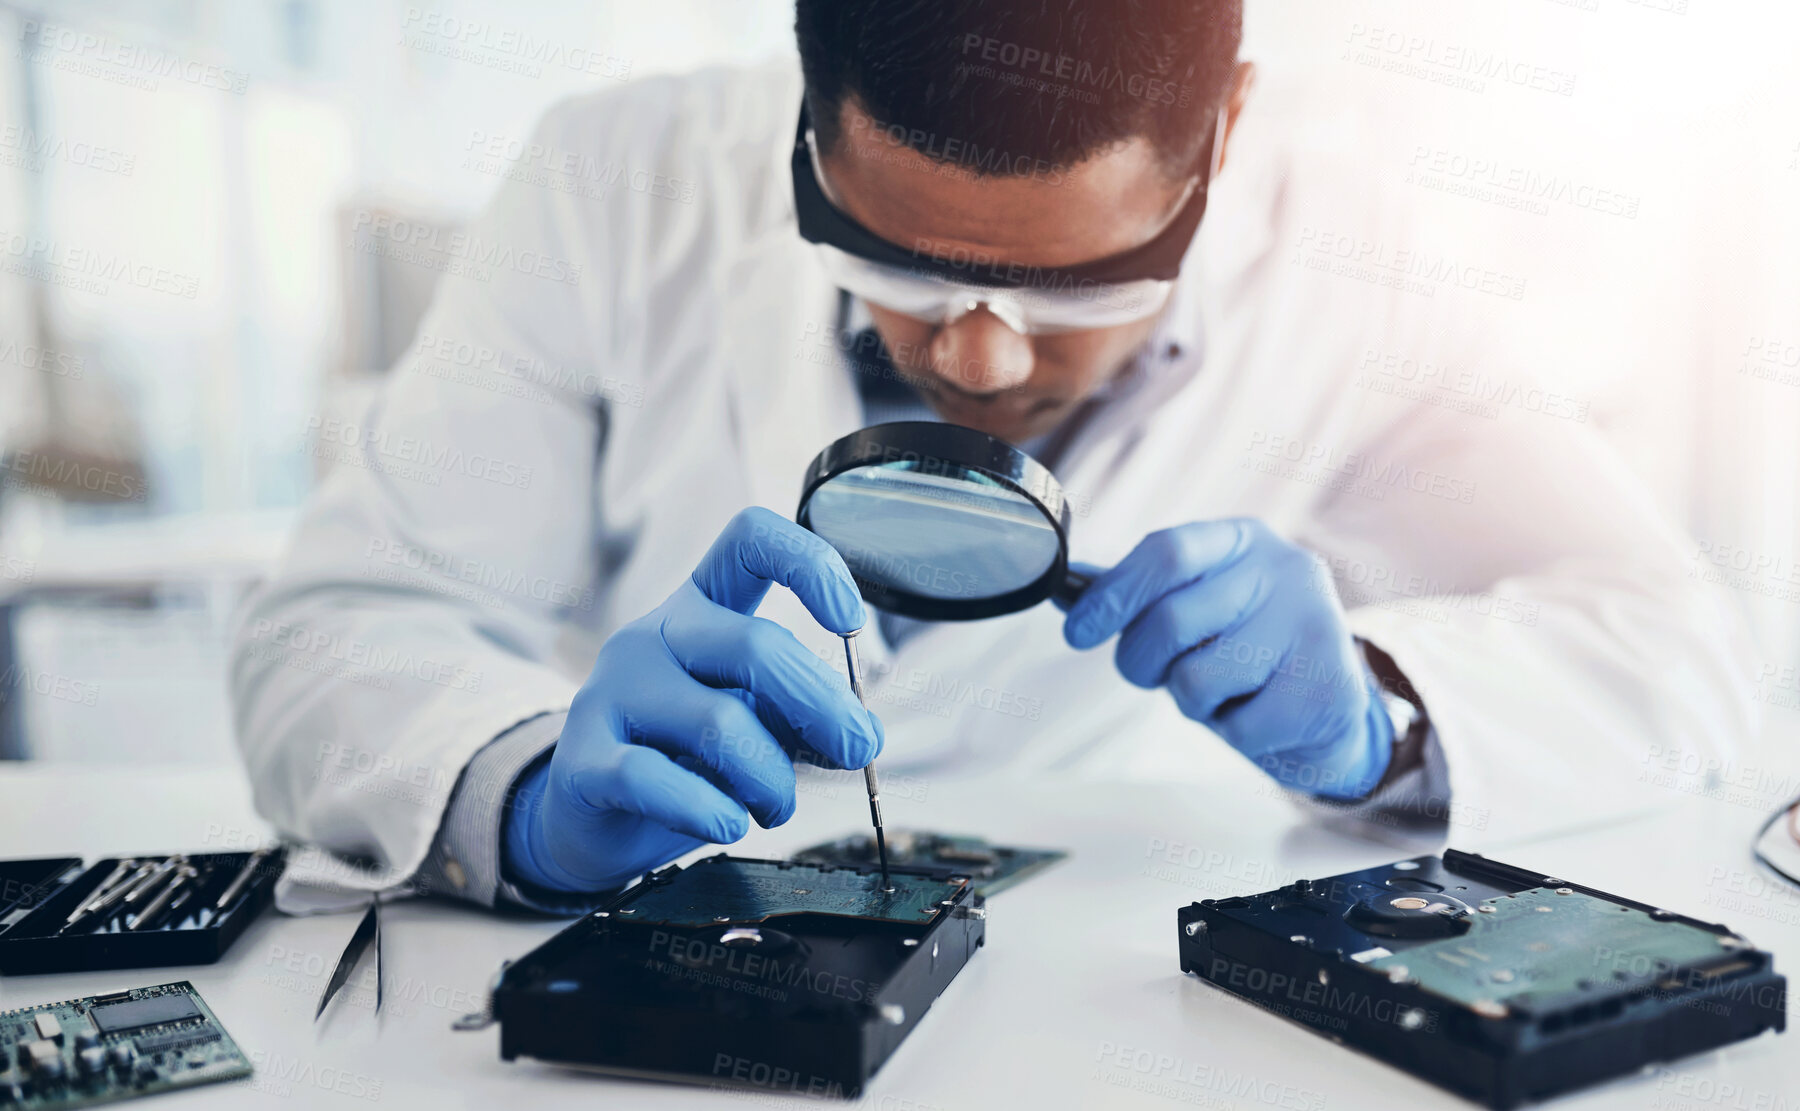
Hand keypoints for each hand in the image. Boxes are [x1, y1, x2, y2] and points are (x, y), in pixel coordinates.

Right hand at [503, 507, 881, 892]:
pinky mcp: (582, 759)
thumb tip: (861, 734)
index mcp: (700, 609)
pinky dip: (709, 810)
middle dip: (823, 706)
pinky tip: (729, 823)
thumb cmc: (683, 758)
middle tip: (858, 751)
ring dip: (771, 778)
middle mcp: (653, 636)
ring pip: (719, 722)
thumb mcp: (755, 723)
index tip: (850, 621)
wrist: (591, 819)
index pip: (750, 541)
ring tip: (776, 806)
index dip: (810, 564)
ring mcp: (611, 693)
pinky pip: (653, 779)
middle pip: (754, 645)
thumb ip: (802, 719)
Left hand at [1062, 518, 1392, 798]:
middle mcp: (1286, 570)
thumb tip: (1066, 591)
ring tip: (1226, 691)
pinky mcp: (1329, 690)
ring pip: (1197, 679)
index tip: (1076, 633)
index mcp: (1244, 540)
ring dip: (1193, 701)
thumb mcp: (1198, 608)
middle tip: (1151, 675)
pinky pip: (1238, 727)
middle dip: (1140, 661)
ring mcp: (1314, 627)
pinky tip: (1263, 715)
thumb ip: (1142, 597)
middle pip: (1171, 619)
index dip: (1113, 594)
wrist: (1329, 711)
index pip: (1166, 551)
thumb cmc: (1245, 654)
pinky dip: (1234, 733)